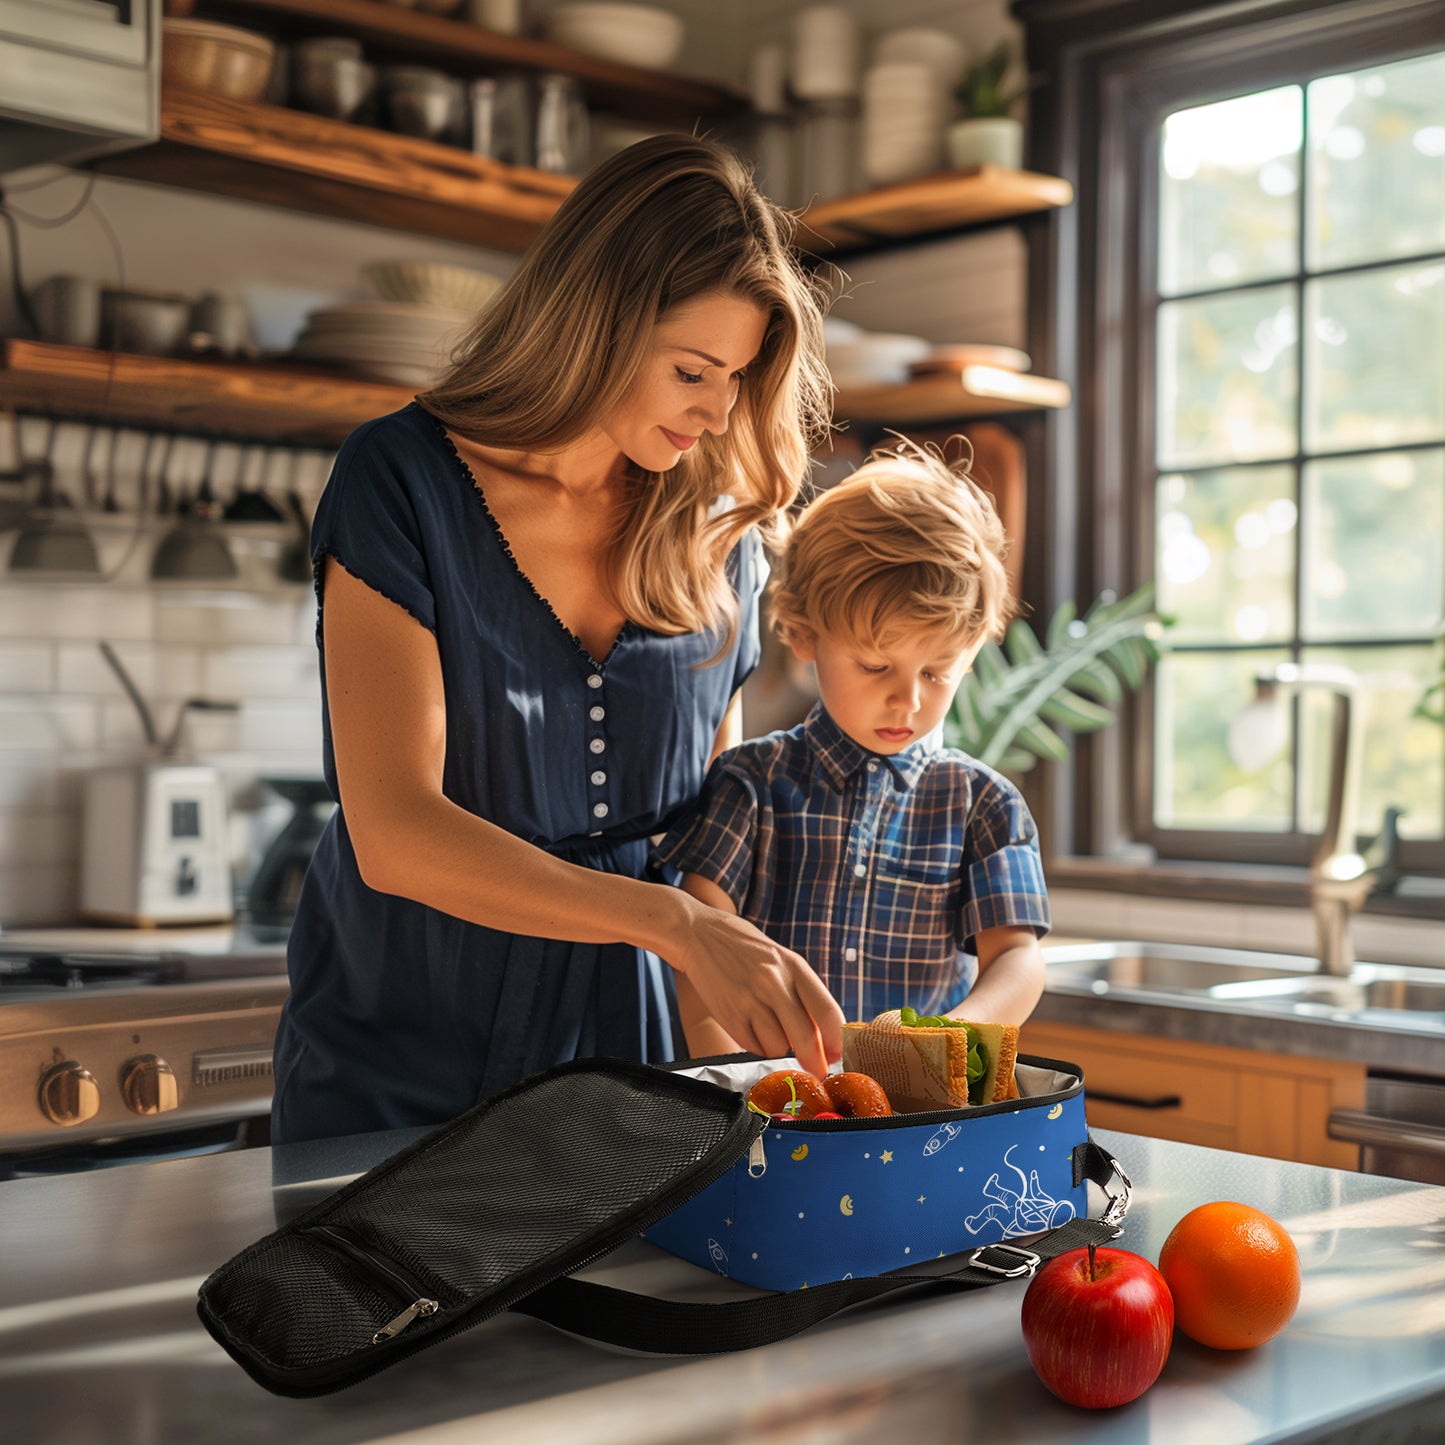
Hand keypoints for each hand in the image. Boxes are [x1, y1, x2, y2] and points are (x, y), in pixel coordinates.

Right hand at [666, 895, 842, 1077]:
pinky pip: (755, 1047)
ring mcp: (749, 1001)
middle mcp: (773, 983)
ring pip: (779, 1047)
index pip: (827, 1011)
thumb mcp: (782, 961)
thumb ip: (802, 994)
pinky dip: (759, 1046)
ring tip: (769, 1027)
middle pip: (805, 1037)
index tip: (838, 1056)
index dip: (836, 1041)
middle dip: (814, 1062)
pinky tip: (752, 1026)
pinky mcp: (729, 1016)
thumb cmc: (747, 950)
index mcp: (794, 966)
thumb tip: (823, 1037)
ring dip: (780, 1047)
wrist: (700, 935)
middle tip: (818, 1072)